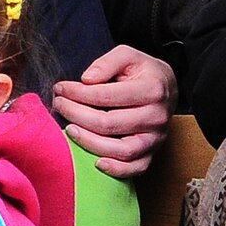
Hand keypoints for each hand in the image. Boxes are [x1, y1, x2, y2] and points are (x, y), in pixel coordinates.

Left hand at [52, 44, 176, 176]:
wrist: (166, 88)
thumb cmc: (142, 72)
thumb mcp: (128, 56)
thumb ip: (107, 63)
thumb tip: (86, 79)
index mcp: (152, 90)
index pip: (107, 96)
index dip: (78, 93)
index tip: (60, 89)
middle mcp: (156, 116)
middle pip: (109, 124)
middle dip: (76, 114)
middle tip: (59, 105)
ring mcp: (155, 138)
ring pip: (120, 150)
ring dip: (89, 142)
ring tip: (69, 129)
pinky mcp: (152, 153)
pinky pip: (136, 168)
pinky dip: (117, 170)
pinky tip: (96, 163)